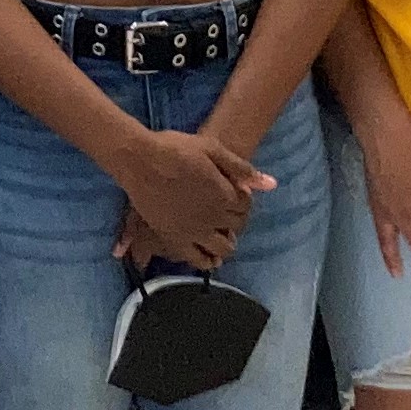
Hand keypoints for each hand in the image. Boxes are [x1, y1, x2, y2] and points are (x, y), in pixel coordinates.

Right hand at [112, 126, 269, 268]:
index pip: (246, 206)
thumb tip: (271, 185)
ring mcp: (193, 231)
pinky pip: (196, 258)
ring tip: (220, 236)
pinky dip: (206, 260)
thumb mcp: (212, 149)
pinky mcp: (173, 238)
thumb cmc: (175, 149)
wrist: (139, 159)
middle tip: (227, 213)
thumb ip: (242, 169)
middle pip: (236, 227)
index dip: (243, 199)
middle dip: (235, 221)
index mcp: (225, 195)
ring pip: (222, 248)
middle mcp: (213, 218)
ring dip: (225, 243)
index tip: (235, 193)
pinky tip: (208, 257)